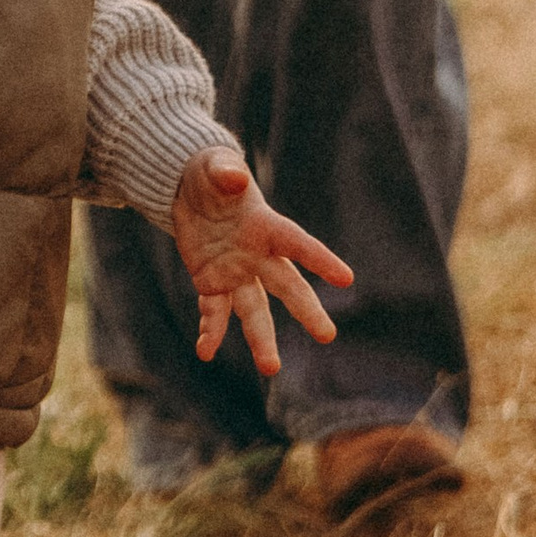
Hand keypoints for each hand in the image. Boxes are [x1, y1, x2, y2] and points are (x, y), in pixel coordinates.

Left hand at [170, 148, 350, 374]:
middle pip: (287, 286)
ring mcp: (237, 273)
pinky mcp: (212, 283)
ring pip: (254, 310)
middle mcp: (257, 255)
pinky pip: (214, 311)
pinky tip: (205, 352)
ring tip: (271, 368)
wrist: (188, 191)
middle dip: (306, 310)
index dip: (320, 259)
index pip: (298, 244)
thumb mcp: (214, 168)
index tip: (346, 278)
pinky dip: (211, 331)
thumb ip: (224, 172)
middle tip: (327, 335)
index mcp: (266, 226)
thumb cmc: (211, 175)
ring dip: (260, 339)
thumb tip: (234, 176)